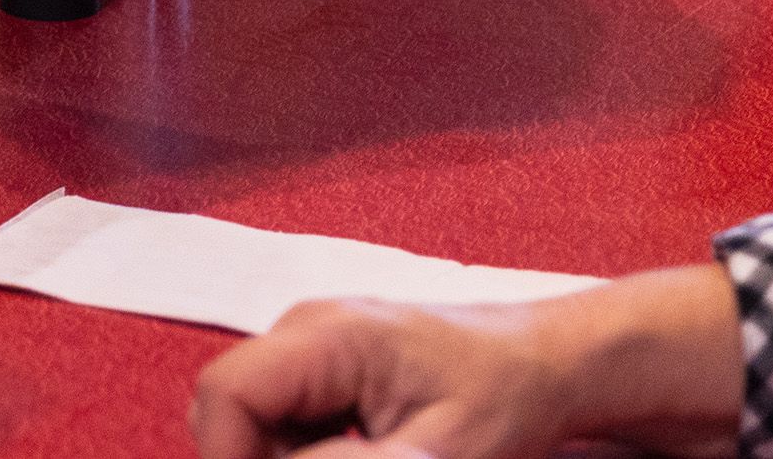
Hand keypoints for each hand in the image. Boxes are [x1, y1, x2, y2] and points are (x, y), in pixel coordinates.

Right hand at [190, 269, 741, 458]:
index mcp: (326, 336)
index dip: (227, 455)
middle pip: (229, 407)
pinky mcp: (324, 366)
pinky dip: (303, 452)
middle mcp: (305, 328)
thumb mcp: (435, 454)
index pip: (226, 393)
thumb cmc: (505, 396)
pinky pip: (280, 418)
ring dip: (282, 458)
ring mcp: (311, 344)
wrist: (546, 363)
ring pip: (252, 418)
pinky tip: (360, 457)